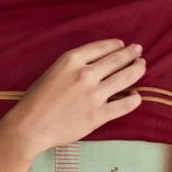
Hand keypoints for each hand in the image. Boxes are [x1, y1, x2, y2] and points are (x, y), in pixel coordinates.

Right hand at [7, 39, 146, 157]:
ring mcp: (93, 95)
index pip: (102, 47)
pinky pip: (123, 105)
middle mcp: (85, 74)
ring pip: (125, 78)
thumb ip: (74, 65)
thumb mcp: (53, 71)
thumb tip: (97, 64)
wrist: (29, 126)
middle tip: (139, 51)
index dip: (116, 45)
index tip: (122, 45)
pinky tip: (137, 96)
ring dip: (137, 70)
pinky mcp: (98, 115)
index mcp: (72, 60)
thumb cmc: (37, 99)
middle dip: (131, 54)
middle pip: (117, 60)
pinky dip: (133, 100)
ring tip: (142, 66)